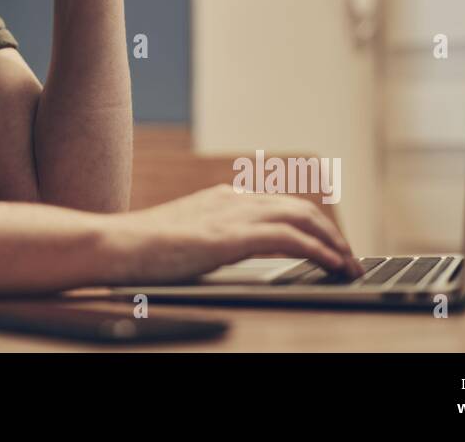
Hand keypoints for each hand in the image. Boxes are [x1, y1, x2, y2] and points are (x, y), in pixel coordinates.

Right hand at [100, 185, 363, 284]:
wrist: (114, 245)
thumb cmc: (139, 249)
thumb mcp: (183, 238)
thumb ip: (209, 238)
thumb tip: (223, 252)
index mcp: (220, 198)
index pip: (278, 205)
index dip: (309, 225)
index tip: (326, 247)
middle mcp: (232, 199)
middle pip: (298, 207)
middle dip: (330, 233)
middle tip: (348, 259)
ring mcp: (232, 214)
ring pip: (302, 217)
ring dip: (333, 242)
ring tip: (349, 266)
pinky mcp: (231, 236)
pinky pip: (291, 238)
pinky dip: (319, 251)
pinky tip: (331, 265)